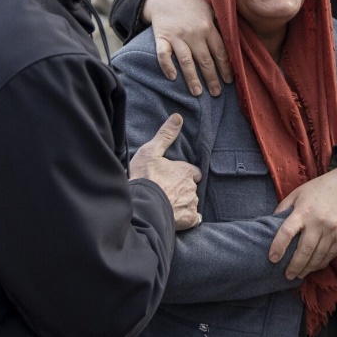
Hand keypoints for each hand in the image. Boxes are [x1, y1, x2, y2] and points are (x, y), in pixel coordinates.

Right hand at [128, 114, 201, 230]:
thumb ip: (165, 135)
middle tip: (167, 190)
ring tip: (168, 204)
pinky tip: (178, 217)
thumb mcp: (151, 151)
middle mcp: (192, 187)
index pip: (193, 171)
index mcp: (186, 171)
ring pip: (192, 202)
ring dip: (184, 202)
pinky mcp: (189, 220)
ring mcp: (191, 204)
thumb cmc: (145, 178)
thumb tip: (178, 117)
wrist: (142, 206)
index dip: (185, 173)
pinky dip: (187, 218)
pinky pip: (194, 218)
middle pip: (192, 187)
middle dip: (183, 188)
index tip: (174, 176)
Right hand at [144, 0, 231, 96]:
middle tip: (216, 93)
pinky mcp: (161, 37)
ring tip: (197, 93)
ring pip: (186, 61)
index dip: (225, 68)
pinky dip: (167, 66)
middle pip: (205, 60)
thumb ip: (221, 22)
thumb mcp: (209, 7)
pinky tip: (172, 77)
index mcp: (208, 27)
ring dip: (192, 78)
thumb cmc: (191, 4)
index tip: (229, 82)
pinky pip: (163, 54)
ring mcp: (177, 36)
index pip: (220, 51)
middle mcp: (194, 33)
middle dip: (212, 78)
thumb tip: (237, 39)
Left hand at [270, 165, 336, 279]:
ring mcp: (331, 230)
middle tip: (287, 276)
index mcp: (303, 211)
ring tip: (299, 275)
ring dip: (307, 268)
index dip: (278, 247)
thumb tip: (271, 224)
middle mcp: (317, 222)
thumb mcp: (297, 193)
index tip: (272, 258)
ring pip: (318, 256)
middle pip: (304, 250)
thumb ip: (283, 208)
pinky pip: (330, 254)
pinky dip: (321, 263)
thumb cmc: (318, 189)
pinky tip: (313, 267)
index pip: (287, 232)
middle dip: (294, 266)